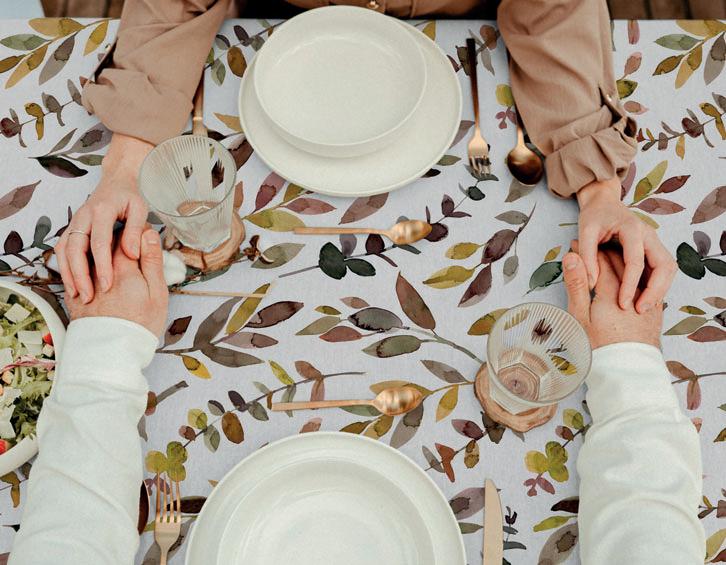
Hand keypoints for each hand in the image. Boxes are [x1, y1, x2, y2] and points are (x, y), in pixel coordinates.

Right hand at [56, 134, 152, 303]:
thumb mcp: (140, 209)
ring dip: (69, 273)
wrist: (116, 181)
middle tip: (88, 297)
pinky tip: (72, 284)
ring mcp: (74, 222)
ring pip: (64, 250)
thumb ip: (135, 230)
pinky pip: (62, 249)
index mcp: (102, 211)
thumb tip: (131, 254)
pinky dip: (64, 267)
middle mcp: (83, 216)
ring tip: (77, 296)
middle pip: (76, 248)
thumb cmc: (130, 197)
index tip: (107, 285)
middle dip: (80, 274)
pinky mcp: (71, 228)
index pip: (99, 242)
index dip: (102, 265)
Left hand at [66, 229, 168, 336]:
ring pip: (89, 257)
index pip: (125, 235)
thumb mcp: (157, 293)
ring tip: (115, 266)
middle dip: (118, 241)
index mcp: (122, 267)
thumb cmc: (140, 324)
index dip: (135, 233)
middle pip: (105, 243)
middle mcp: (99, 270)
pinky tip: (97, 279)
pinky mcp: (74, 296)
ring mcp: (84, 282)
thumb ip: (152, 261)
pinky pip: (75, 273)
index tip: (143, 239)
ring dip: (101, 255)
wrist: (113, 354)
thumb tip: (149, 233)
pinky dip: (86, 270)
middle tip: (131, 251)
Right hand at [562, 245, 661, 348]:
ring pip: (635, 272)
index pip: (600, 261)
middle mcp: (633, 291)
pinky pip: (647, 285)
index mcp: (612, 291)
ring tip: (605, 259)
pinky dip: (635, 278)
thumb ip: (577, 284)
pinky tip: (626, 279)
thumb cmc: (598, 346)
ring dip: (620, 262)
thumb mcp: (580, 316)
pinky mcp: (654, 312)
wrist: (626, 373)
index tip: (575, 245)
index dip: (587, 251)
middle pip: (619, 263)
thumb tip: (571, 256)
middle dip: (602, 252)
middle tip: (588, 248)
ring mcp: (646, 301)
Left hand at [577, 177, 676, 313]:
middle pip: (665, 265)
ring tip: (644, 308)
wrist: (603, 203)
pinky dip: (657, 284)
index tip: (623, 303)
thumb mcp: (585, 232)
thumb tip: (590, 283)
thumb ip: (587, 256)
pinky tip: (645, 299)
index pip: (637, 261)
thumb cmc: (594, 217)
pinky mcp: (653, 249)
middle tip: (641, 310)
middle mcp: (649, 234)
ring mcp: (654, 242)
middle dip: (656, 290)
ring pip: (668, 268)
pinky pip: (662, 269)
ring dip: (660, 289)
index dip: (630, 284)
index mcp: (632, 228)